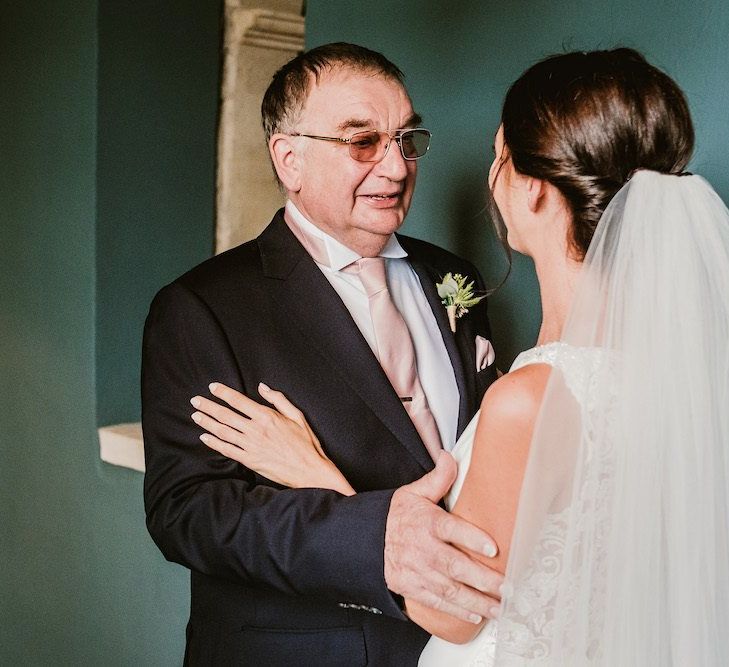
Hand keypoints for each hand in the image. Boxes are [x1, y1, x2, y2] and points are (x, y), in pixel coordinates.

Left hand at [190, 382, 354, 494]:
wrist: (310, 470)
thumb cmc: (306, 443)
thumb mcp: (297, 416)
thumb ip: (278, 400)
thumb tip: (262, 387)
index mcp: (267, 416)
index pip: (238, 401)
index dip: (223, 393)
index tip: (212, 387)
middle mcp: (255, 430)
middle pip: (225, 415)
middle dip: (208, 406)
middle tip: (195, 400)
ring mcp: (251, 446)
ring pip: (223, 431)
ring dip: (207, 422)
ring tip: (195, 415)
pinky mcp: (250, 460)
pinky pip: (227, 450)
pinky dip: (214, 443)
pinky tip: (204, 437)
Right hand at [384, 452, 502, 622]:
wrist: (366, 541)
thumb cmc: (396, 516)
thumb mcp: (414, 493)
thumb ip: (437, 479)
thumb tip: (450, 457)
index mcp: (426, 522)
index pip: (451, 529)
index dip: (472, 539)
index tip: (493, 549)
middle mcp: (423, 548)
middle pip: (455, 566)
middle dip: (483, 579)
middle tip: (507, 587)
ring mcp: (418, 571)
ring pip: (450, 589)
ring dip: (477, 600)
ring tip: (499, 607)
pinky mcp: (413, 587)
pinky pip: (437, 601)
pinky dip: (457, 610)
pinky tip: (476, 614)